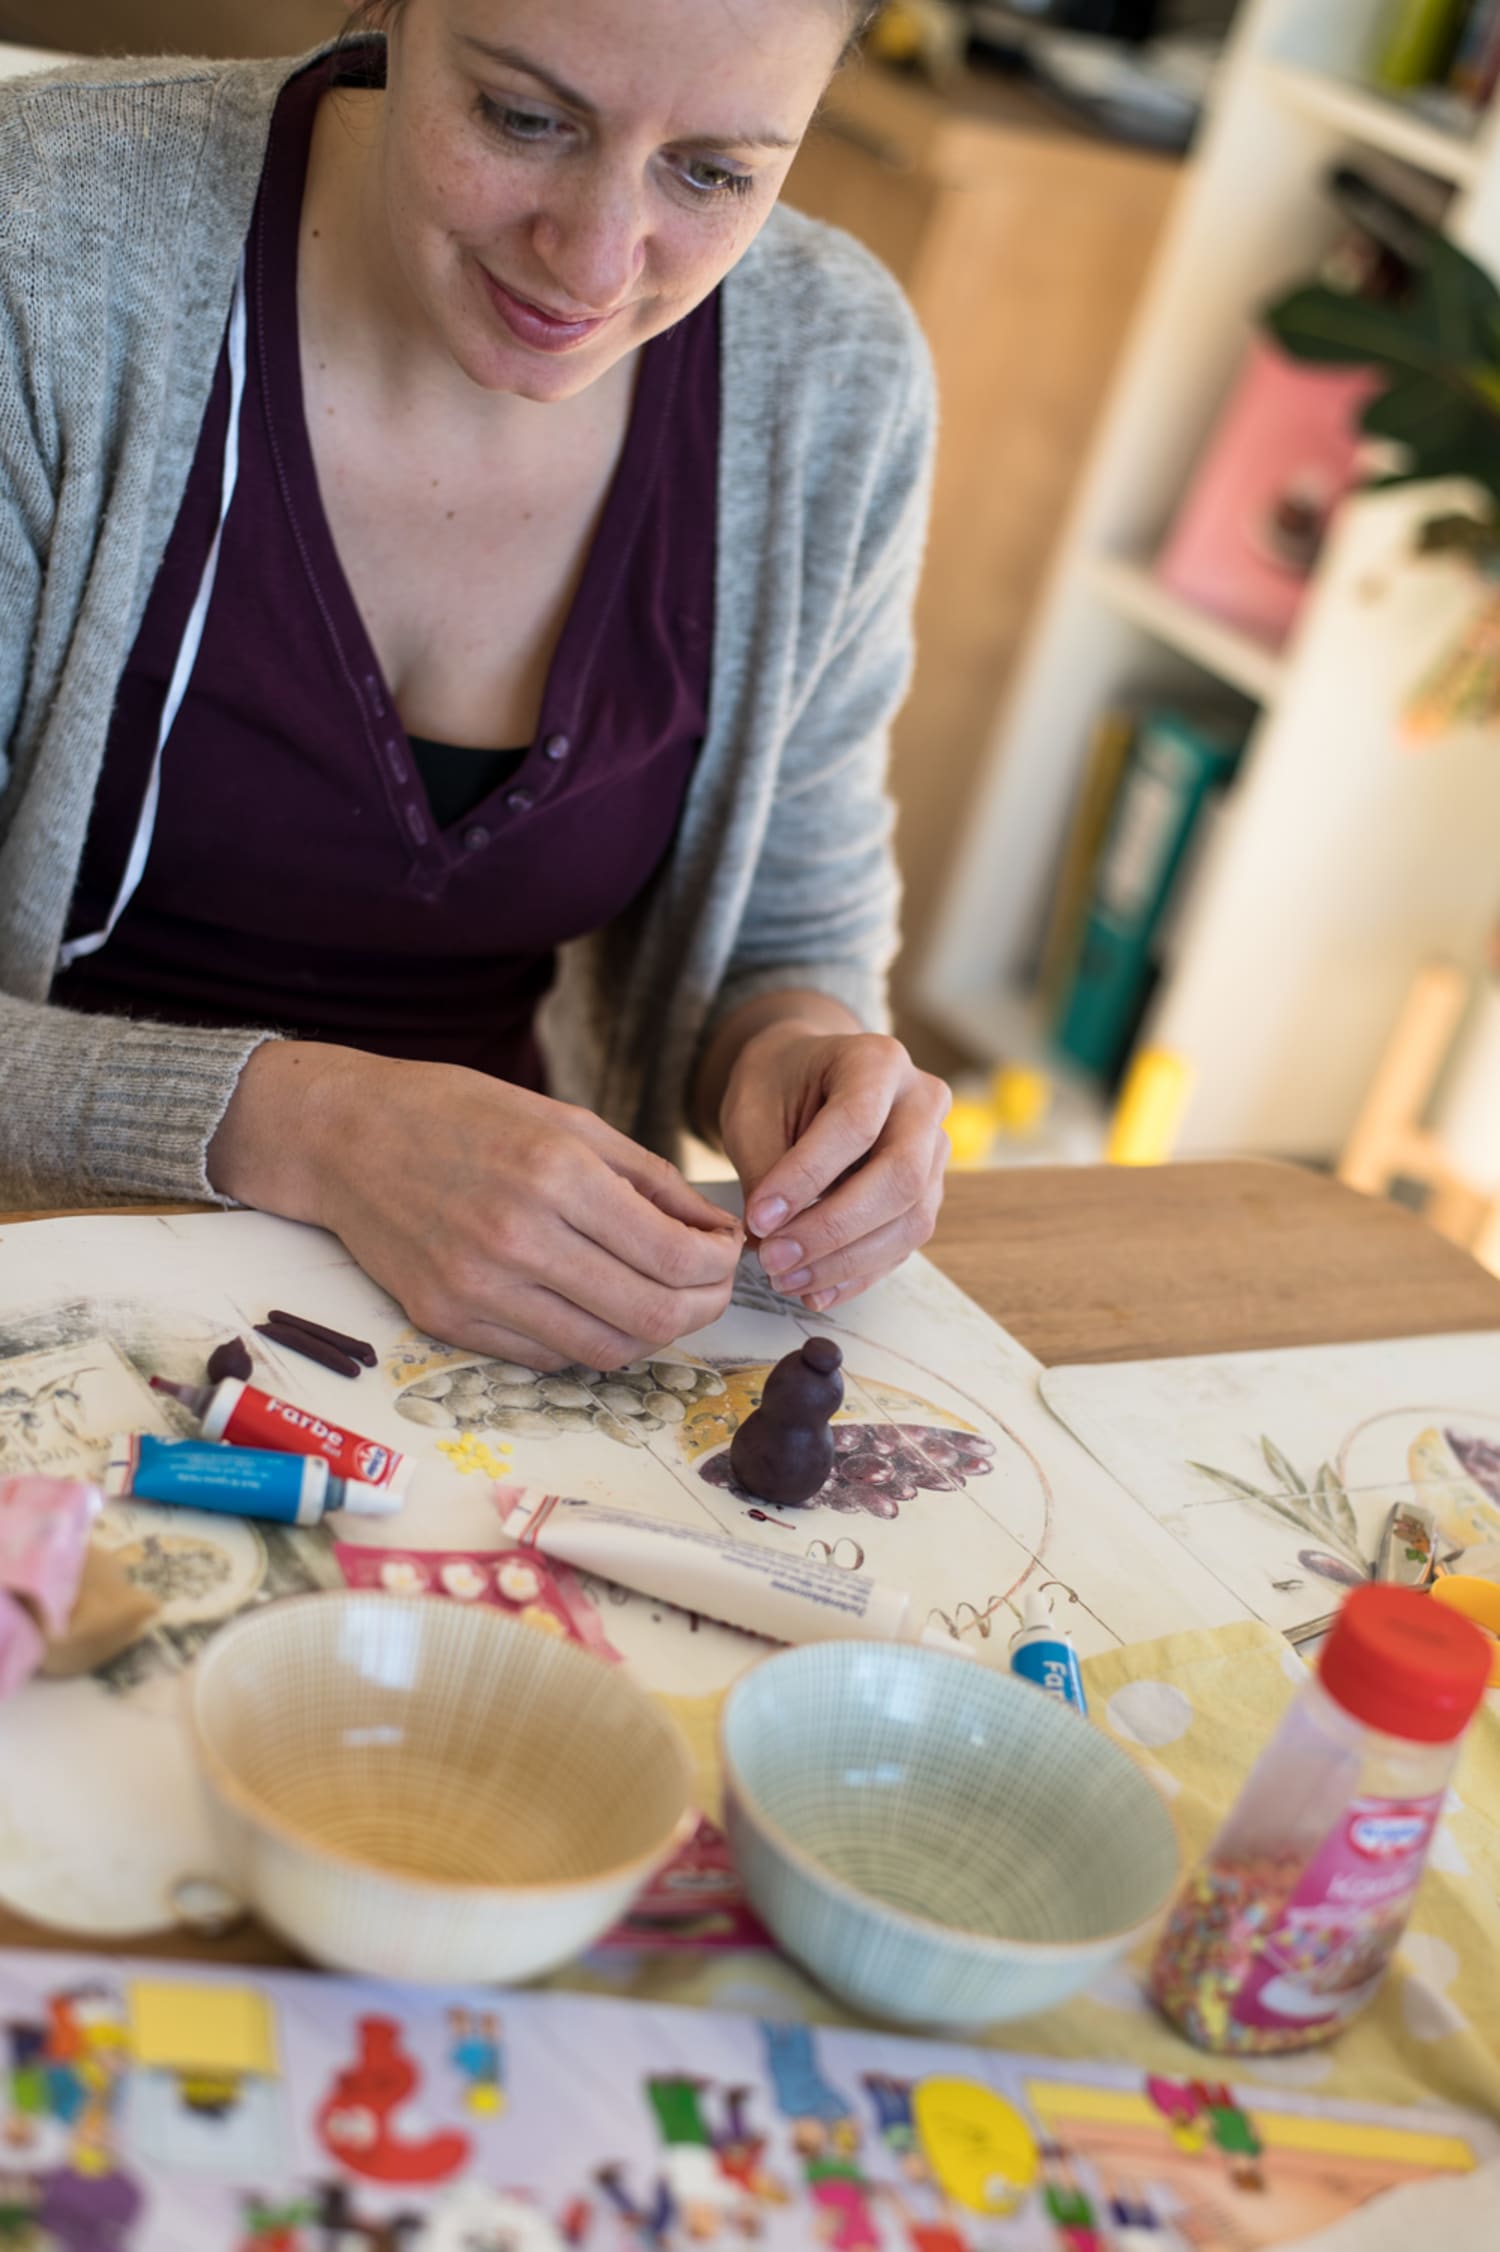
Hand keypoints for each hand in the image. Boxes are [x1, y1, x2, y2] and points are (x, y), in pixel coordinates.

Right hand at [208, 1044, 742, 1368]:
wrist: (345, 1137)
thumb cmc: (461, 1114)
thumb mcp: (566, 1120)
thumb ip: (648, 1179)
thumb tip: (716, 1232)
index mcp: (555, 1174)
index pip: (673, 1257)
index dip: (719, 1266)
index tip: (727, 1253)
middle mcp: (517, 1238)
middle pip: (651, 1317)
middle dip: (702, 1308)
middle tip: (708, 1287)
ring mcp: (477, 1289)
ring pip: (605, 1351)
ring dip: (650, 1333)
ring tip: (658, 1298)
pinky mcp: (447, 1321)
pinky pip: (549, 1357)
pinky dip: (588, 1338)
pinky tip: (591, 1302)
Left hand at [718, 1023, 949, 1312]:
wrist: (808, 1075)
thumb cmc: (779, 1083)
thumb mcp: (753, 1108)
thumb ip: (764, 1168)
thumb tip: (770, 1240)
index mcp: (878, 1061)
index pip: (855, 1125)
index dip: (806, 1179)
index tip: (758, 1217)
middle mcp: (922, 1102)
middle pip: (901, 1177)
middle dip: (833, 1229)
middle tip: (774, 1259)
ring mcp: (935, 1149)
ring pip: (911, 1218)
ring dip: (846, 1261)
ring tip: (786, 1279)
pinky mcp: (929, 1191)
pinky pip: (905, 1242)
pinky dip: (859, 1272)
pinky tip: (815, 1289)